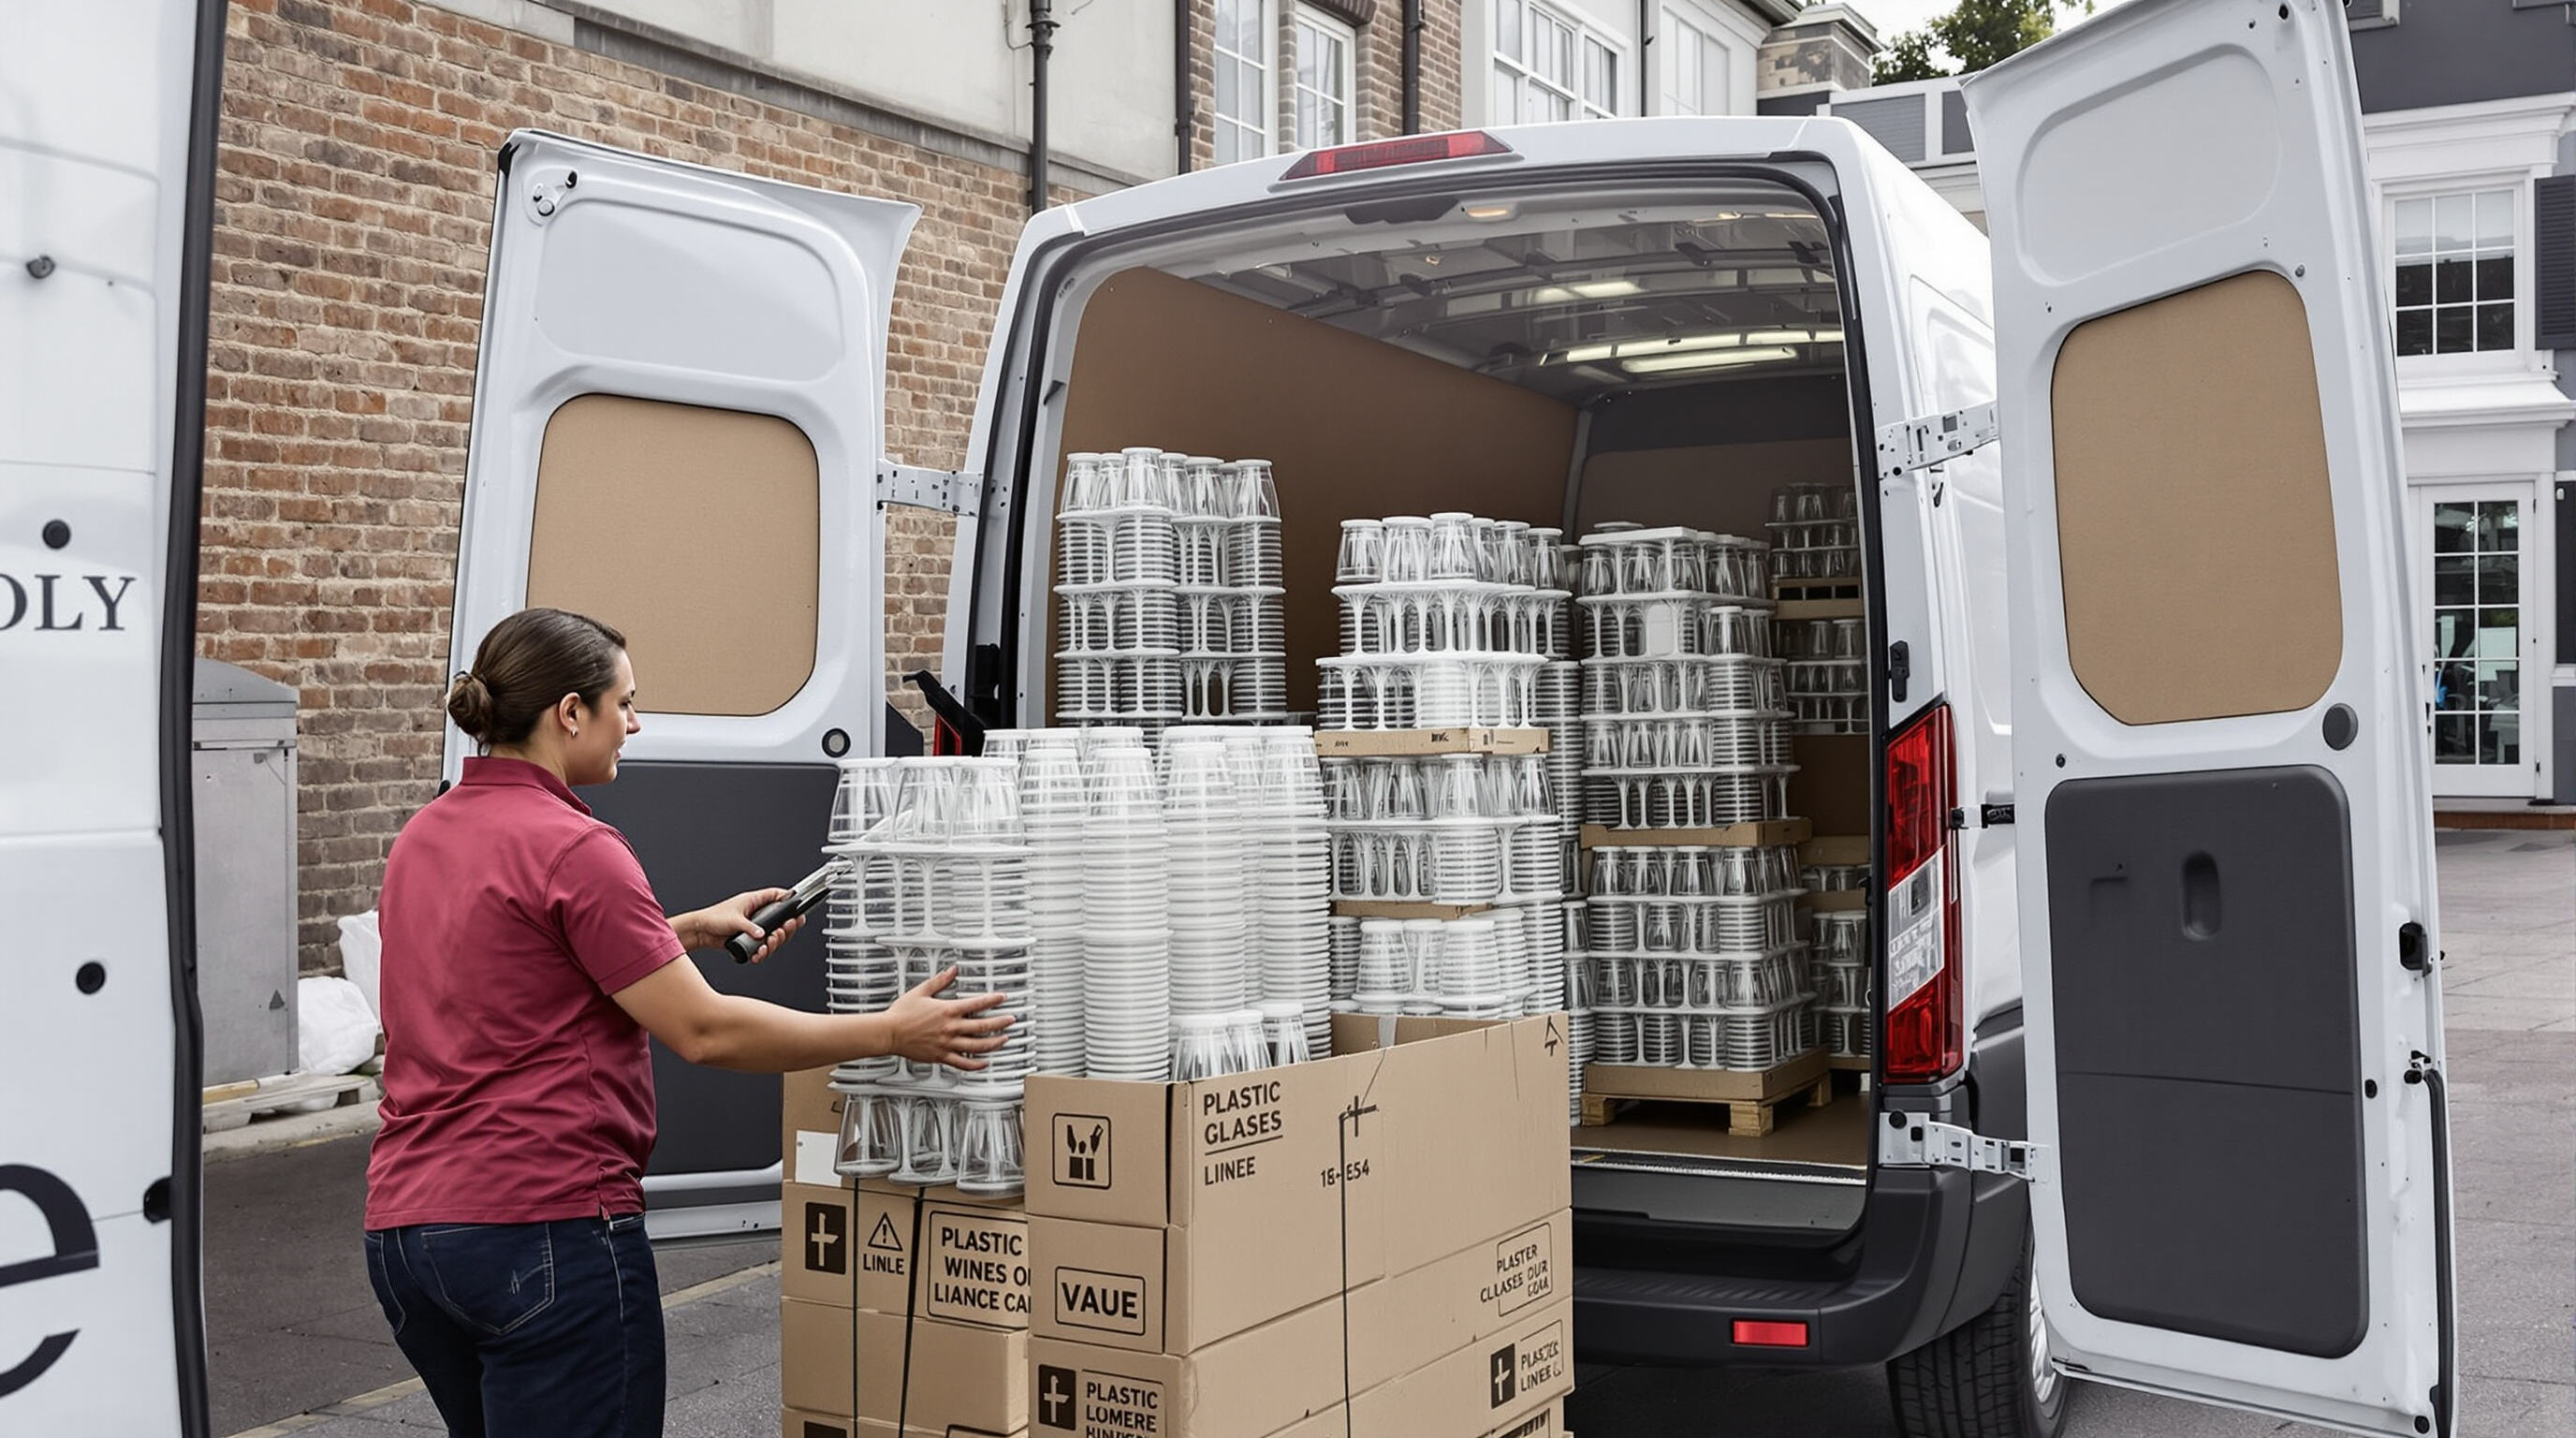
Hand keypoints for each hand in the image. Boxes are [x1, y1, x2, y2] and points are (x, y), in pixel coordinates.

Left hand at [673, 888, 803, 962]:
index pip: (777, 896)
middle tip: (780, 933)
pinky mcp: (750, 940)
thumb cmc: (713, 918)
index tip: (796, 911)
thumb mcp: (733, 920)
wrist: (701, 932)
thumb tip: (762, 934)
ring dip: (774, 943)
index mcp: (755, 902)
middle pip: (781, 921)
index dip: (789, 902)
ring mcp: (755, 928)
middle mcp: (757, 915)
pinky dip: (763, 953)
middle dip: (784, 930)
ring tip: (767, 945)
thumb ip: (749, 927)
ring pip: (774, 936)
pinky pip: (762, 948)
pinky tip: (759, 954)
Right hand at [882, 967, 1012, 1069]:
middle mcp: (950, 1028)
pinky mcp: (940, 1056)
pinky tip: (985, 1063)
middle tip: (1011, 1020)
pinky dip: (976, 1065)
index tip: (1003, 998)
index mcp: (947, 1010)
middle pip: (982, 1026)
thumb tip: (952, 970)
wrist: (888, 1033)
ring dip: (994, 1043)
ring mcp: (946, 1044)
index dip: (993, 1000)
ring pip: (977, 1046)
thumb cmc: (901, 1013)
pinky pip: (962, 1063)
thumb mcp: (921, 991)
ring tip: (1004, 1040)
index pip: (977, 1003)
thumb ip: (939, 981)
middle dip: (1000, 1023)